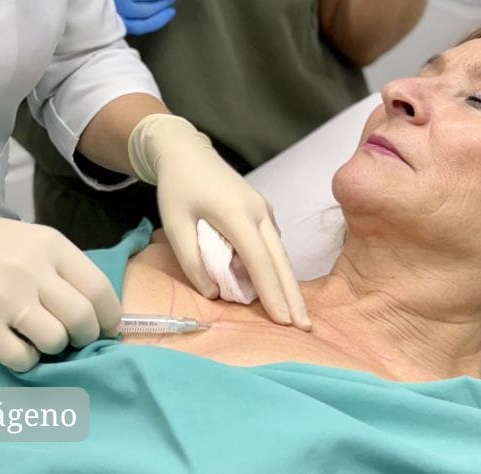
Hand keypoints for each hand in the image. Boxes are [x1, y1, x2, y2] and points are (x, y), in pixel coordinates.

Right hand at [0, 203, 120, 370]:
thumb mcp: (30, 239)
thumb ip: (60, 266)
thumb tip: (93, 306)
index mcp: (52, 245)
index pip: (99, 288)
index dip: (110, 316)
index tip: (108, 329)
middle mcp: (36, 270)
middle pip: (82, 319)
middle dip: (86, 337)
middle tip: (75, 340)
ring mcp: (9, 298)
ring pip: (55, 341)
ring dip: (54, 348)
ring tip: (43, 340)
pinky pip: (21, 357)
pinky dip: (27, 361)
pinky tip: (18, 348)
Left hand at [126, 114, 310, 329]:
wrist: (186, 152)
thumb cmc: (178, 188)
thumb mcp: (174, 225)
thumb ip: (192, 261)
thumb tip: (215, 294)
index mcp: (237, 214)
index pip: (259, 260)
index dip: (271, 293)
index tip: (283, 321)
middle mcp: (259, 211)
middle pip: (280, 259)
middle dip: (293, 295)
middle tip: (305, 327)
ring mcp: (264, 209)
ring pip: (280, 252)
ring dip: (287, 283)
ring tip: (296, 315)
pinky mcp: (262, 211)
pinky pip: (272, 244)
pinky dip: (277, 268)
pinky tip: (278, 289)